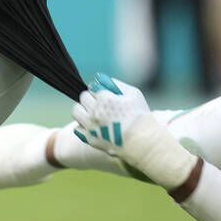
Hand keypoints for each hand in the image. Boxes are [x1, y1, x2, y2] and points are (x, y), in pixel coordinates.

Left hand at [71, 73, 197, 188]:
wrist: (143, 142)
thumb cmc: (140, 116)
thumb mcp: (133, 94)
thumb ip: (115, 83)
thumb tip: (98, 78)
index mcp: (105, 99)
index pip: (92, 88)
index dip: (100, 91)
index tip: (107, 96)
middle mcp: (94, 111)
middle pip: (83, 97)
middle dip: (91, 98)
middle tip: (101, 105)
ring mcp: (91, 126)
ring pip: (76, 110)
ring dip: (83, 109)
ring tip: (94, 113)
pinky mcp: (90, 138)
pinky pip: (77, 127)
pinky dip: (83, 125)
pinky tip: (94, 126)